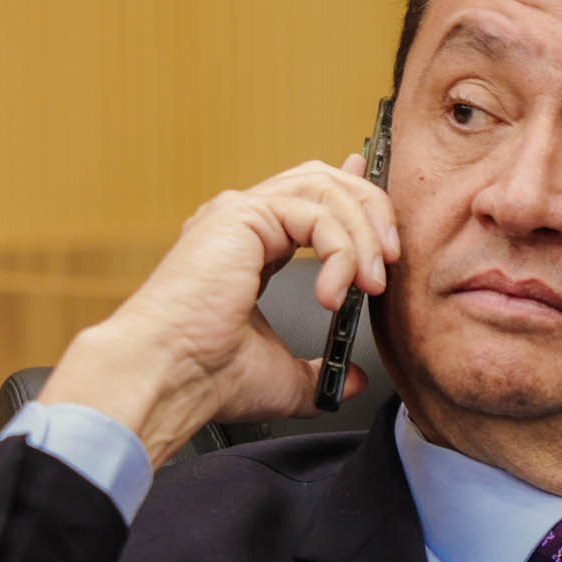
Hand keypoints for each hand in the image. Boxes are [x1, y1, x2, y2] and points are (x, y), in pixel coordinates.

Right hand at [37, 156, 398, 465]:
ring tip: (371, 282)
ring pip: (325, 189)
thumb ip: (322, 372)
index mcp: (250, 245)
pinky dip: (340, 249)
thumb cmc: (207, 378)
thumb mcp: (285, 377)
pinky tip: (333, 291)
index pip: (313, 198)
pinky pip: (315, 214)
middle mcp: (243, 221)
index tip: (386, 218)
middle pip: (325, 181)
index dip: (355, 196)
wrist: (171, 378)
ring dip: (362, 232)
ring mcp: (240, 213)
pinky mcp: (243, 215)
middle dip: (371, 213)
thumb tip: (352, 381)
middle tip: (390, 261)